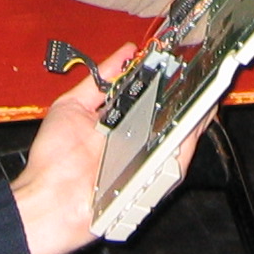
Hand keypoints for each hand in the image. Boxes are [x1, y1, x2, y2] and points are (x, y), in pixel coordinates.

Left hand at [9, 44, 209, 253]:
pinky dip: (189, 137)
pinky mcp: (156, 179)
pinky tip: (195, 117)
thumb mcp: (72, 106)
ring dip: (194, 112)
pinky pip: (180, 156)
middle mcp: (137, 141)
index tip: (174, 60)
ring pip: (181, 133)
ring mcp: (148, 160)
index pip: (151, 96)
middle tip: (197, 72)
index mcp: (121, 123)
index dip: (164, 79)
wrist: (49, 200)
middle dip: (186, 93)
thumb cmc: (53, 161)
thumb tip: (125, 53)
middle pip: (170, 114)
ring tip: (204, 89)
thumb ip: (99, 79)